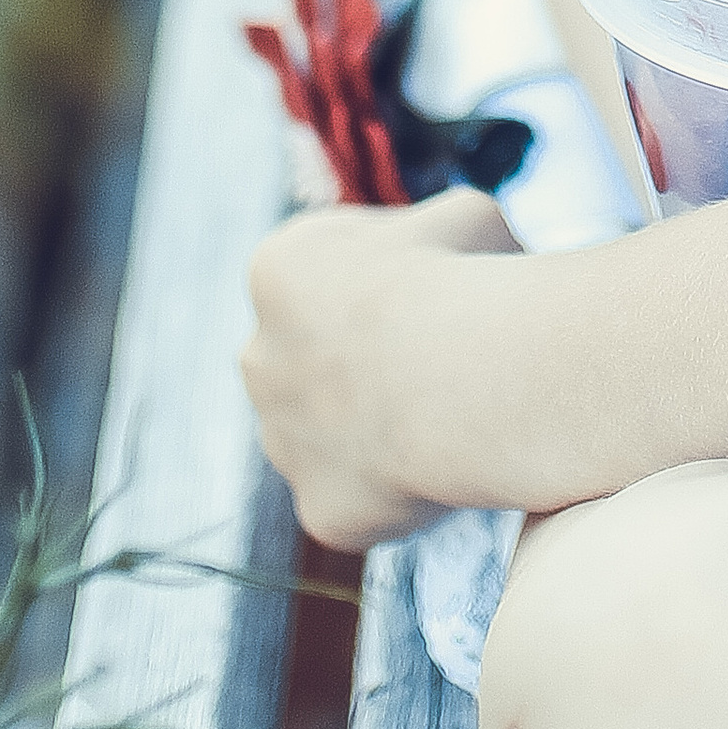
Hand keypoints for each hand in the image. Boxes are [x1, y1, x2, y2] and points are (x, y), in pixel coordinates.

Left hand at [243, 188, 521, 550]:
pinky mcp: (319, 509)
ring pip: (331, 436)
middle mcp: (260, 356)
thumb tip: (460, 269)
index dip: (396, 278)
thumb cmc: (466, 279)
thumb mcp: (463, 219)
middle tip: (447, 362)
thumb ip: (437, 244)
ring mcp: (283, 440)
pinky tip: (452, 468)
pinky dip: (405, 490)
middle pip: (316, 359)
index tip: (447, 287)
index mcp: (281, 270)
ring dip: (378, 429)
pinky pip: (364, 500)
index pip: (329, 272)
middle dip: (369, 362)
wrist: (462, 376)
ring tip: (453, 419)